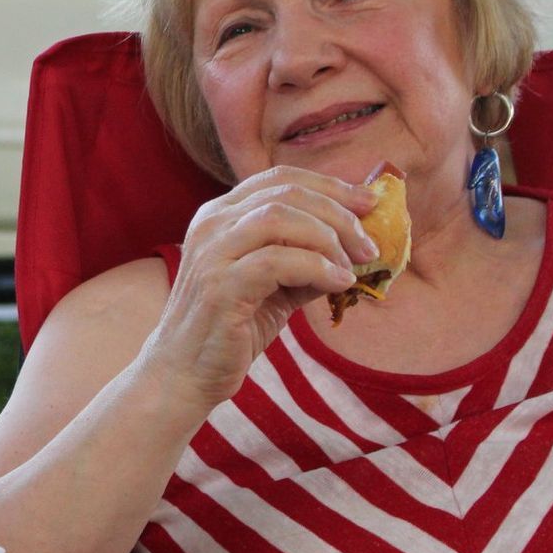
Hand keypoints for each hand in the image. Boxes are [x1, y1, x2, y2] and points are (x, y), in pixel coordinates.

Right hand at [140, 166, 377, 409]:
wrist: (183, 373)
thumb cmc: (229, 329)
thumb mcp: (274, 285)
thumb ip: (306, 260)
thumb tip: (359, 246)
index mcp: (221, 215)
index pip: (281, 179)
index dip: (331, 186)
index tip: (369, 204)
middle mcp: (211, 224)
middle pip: (287, 194)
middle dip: (340, 214)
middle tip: (369, 246)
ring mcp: (212, 252)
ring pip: (282, 218)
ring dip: (330, 240)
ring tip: (352, 268)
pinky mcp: (219, 286)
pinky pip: (278, 261)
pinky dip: (318, 268)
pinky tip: (338, 285)